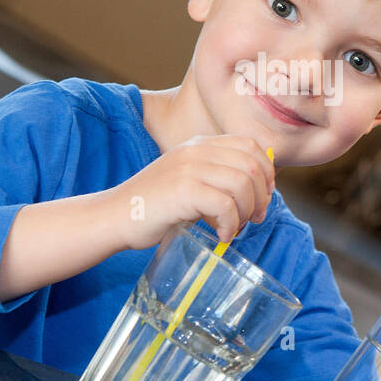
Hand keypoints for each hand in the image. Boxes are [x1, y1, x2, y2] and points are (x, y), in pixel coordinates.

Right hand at [112, 135, 274, 249]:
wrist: (114, 215)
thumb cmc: (154, 205)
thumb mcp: (188, 180)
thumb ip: (216, 177)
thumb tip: (258, 192)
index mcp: (200, 145)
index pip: (251, 145)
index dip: (266, 171)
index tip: (262, 196)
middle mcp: (196, 150)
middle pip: (252, 165)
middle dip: (261, 196)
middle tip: (254, 217)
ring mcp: (188, 168)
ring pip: (242, 184)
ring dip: (246, 212)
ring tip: (234, 228)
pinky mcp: (182, 190)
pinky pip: (225, 204)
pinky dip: (230, 224)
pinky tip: (221, 235)